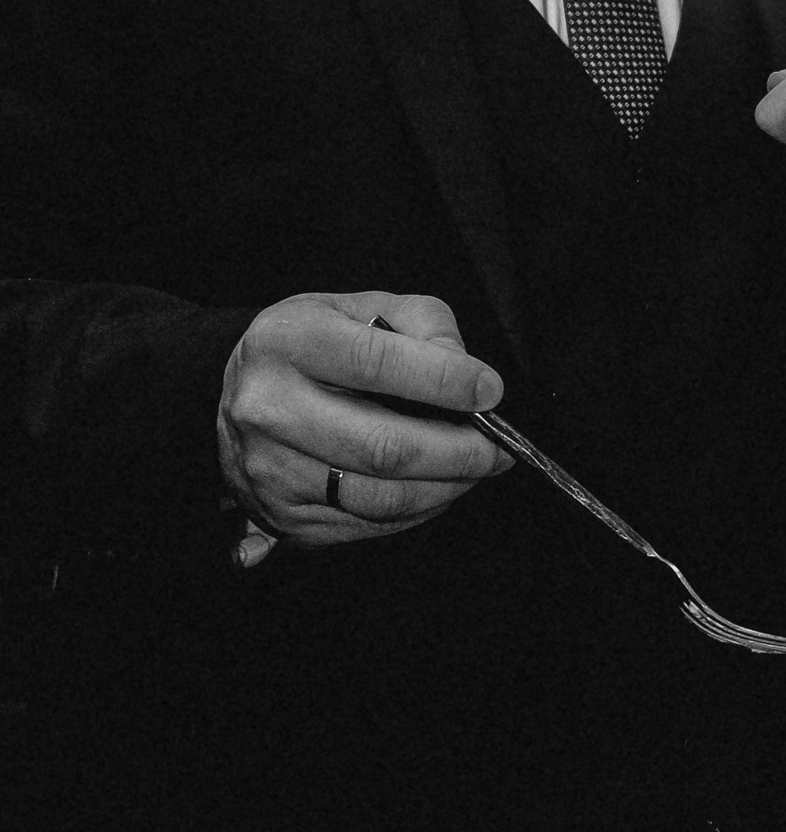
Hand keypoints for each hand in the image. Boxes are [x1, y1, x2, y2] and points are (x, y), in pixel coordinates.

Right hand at [217, 291, 512, 550]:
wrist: (241, 394)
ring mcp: (269, 469)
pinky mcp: (282, 515)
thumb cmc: (315, 345)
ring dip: (446, 487)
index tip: (490, 391)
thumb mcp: (362, 307)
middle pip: (383, 446)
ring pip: (380, 496)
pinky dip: (418, 510)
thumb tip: (466, 372)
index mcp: (286, 341)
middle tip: (498, 447)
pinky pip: (367, 524)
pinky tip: (438, 486)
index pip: (377, 362)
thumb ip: (424, 323)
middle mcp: (267, 408)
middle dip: (459, 451)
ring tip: (476, 468)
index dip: (445, 380)